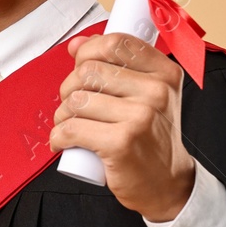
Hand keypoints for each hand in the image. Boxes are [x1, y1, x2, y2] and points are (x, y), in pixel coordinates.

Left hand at [49, 32, 195, 220]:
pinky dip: (58, 137)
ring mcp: (140, 117)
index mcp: (164, 73)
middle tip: (74, 107)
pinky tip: (64, 143)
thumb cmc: (151, 138)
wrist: (167, 183)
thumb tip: (76, 44)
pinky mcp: (121, 142)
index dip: (88, 51)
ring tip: (71, 126)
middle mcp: (156, 91)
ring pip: (76, 100)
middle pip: (88, 70)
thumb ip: (117, 66)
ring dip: (63, 115)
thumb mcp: (147, 96)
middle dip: (69, 87)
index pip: (116, 42)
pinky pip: (70, 129)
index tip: (81, 66)